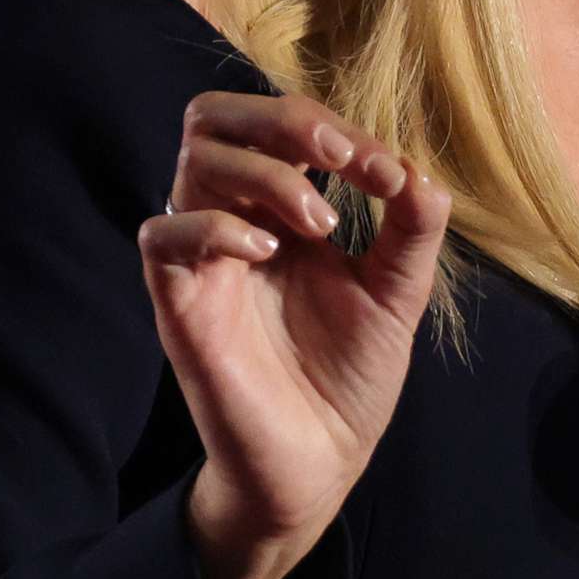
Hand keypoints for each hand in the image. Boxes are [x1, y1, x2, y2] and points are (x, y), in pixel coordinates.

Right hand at [136, 90, 450, 578]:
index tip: (387, 172)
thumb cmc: (349, 375)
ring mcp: (204, 260)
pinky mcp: (180, 305)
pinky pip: (162, 236)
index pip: (281, 125)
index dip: (334, 128)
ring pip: (193, 162)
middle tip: (338, 157)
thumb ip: (411, 228)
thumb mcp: (397, 292)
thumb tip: (416, 168)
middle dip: (281, 119)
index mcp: (284, 208)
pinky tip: (268, 253)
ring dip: (265, 174)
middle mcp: (236, 221)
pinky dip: (216, 228)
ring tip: (320, 226)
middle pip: (215, 116)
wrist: (320, 462)